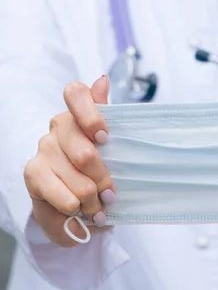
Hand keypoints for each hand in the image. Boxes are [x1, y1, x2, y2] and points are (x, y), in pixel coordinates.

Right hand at [24, 75, 115, 247]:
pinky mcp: (33, 173)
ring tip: (97, 207)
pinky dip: (76, 208)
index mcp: (79, 114)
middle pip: (85, 150)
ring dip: (93, 200)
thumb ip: (107, 114)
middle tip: (110, 194)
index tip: (105, 139)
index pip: (76, 94)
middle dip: (103, 179)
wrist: (75, 208)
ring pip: (77, 177)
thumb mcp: (112, 148)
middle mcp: (58, 126)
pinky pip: (64, 196)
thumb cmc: (96, 173)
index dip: (92, 116)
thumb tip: (102, 79)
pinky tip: (78, 210)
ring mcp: (44, 149)